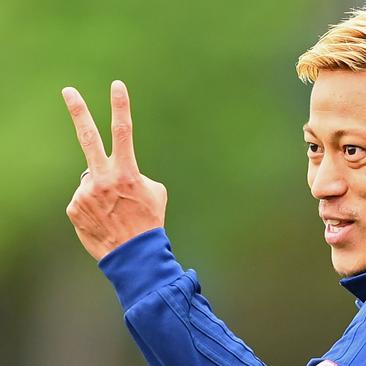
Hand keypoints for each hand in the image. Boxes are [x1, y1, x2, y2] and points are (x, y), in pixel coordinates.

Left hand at [62, 80, 166, 260]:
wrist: (134, 255)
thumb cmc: (150, 221)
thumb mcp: (155, 191)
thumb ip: (133, 174)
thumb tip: (111, 171)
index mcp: (127, 172)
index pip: (124, 132)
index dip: (120, 106)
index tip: (117, 85)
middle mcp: (102, 179)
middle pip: (88, 137)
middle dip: (78, 111)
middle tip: (68, 90)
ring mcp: (84, 193)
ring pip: (91, 179)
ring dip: (100, 190)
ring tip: (113, 212)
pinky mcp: (73, 208)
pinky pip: (82, 198)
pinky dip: (91, 205)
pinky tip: (103, 219)